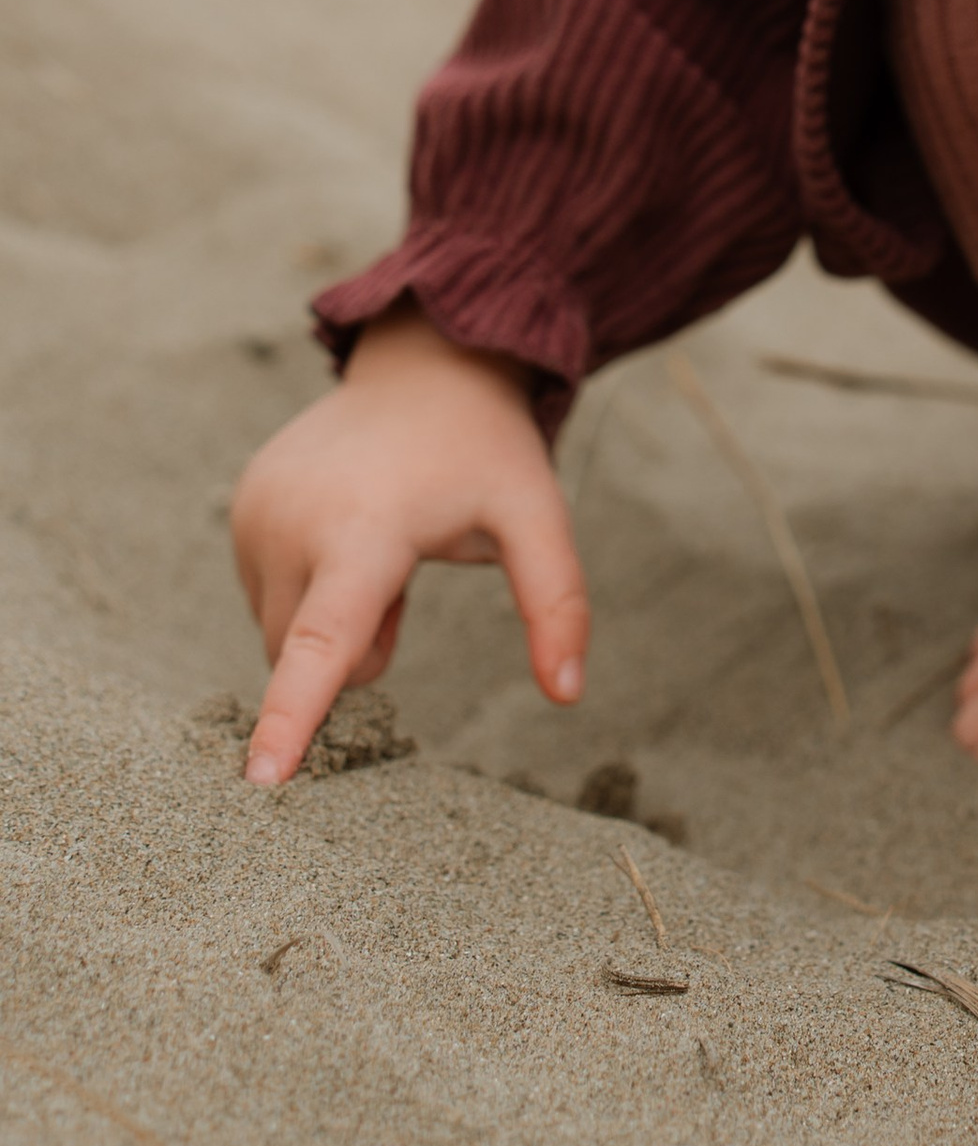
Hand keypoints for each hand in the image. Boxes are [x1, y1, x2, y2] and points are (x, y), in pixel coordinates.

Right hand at [230, 302, 587, 786]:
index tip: (261, 781)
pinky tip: (349, 529)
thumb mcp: (537, 516)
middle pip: (306, 656)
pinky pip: (265, 593)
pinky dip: (308, 587)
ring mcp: (257, 512)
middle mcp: (294, 522)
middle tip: (406, 578)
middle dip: (359, 646)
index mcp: (364, 531)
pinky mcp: (242, 506)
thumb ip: (556, 604)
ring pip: (282, 631)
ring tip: (381, 542)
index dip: (291, 716)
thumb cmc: (486, 450)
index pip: (322, 643)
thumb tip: (568, 695)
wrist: (426, 365)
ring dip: (333, 617)